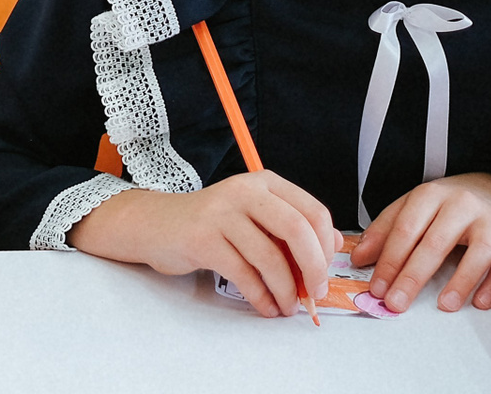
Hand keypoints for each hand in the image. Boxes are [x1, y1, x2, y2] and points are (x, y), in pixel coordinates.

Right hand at [67, 173, 337, 317]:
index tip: (325, 274)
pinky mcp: (202, 238)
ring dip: (285, 290)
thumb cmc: (212, 225)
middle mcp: (244, 191)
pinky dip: (260, 296)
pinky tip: (265, 307)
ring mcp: (221, 213)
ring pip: (269, 256)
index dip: (325, 247)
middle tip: (314, 295)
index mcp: (264, 183)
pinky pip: (243, 274)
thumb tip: (334, 243)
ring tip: (287, 307)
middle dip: (313, 268)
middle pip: (296, 228)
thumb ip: (292, 227)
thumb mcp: (255, 218)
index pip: (312, 211)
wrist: (156, 225)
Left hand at [350, 173, 490, 312]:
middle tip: (397, 302)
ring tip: (444, 305)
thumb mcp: (412, 208)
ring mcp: (489, 220)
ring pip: (478, 251)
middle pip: (435, 242)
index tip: (377, 287)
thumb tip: (358, 258)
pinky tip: (480, 302)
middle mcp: (460, 204)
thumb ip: (385, 231)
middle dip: (413, 276)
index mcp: (430, 195)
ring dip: (460, 281)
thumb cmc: (447, 205)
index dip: (389, 260)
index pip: (405, 229)